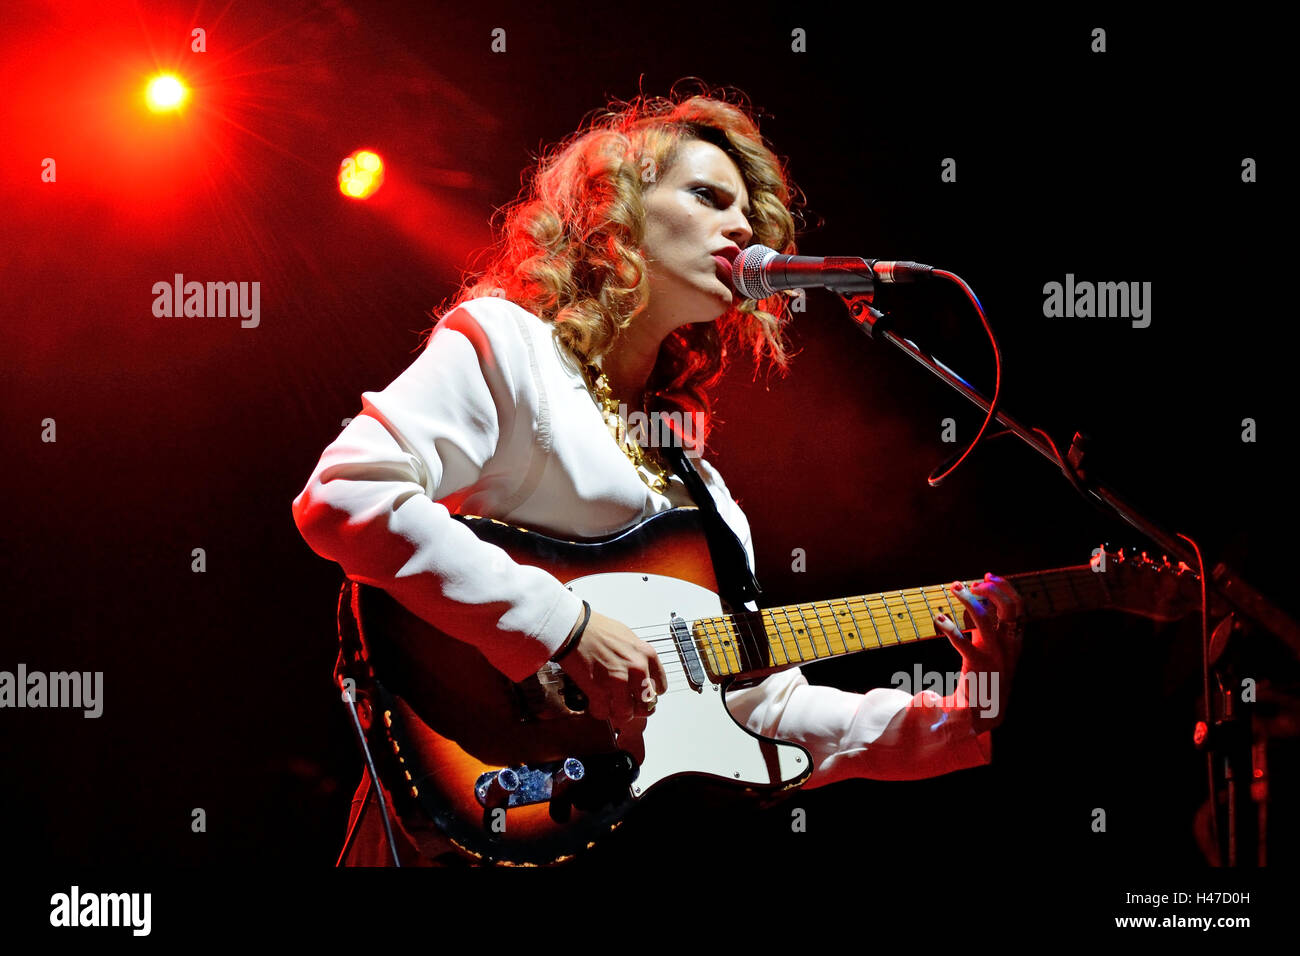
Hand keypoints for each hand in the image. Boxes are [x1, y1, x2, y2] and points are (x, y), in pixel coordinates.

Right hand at [556, 607, 667, 723]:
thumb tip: (641, 673)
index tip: (640, 694)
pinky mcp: (599, 689)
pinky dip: (599, 711)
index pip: (660, 687)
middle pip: (646, 704)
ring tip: (610, 706)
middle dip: (635, 707)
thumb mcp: (628, 638)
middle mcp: (637, 669)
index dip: (648, 693)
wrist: (573, 627)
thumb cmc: (597, 629)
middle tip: (626, 704)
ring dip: (617, 713)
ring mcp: (619, 681)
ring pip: (626, 714)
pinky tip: (595, 703)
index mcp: (647, 655)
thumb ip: (637, 657)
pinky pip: (604, 713)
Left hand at [932, 573, 1023, 731]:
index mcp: (1014, 641)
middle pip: (1011, 608)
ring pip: (986, 618)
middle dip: (993, 589)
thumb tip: (977, 600)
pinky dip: (950, 627)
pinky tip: (939, 618)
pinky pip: (963, 642)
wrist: (983, 714)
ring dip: (969, 600)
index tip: (987, 576)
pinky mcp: (978, 667)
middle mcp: (1009, 646)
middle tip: (972, 583)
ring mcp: (995, 656)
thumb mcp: (991, 650)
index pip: (1019, 607)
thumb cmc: (984, 678)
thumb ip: (987, 628)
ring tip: (954, 588)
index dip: (1005, 587)